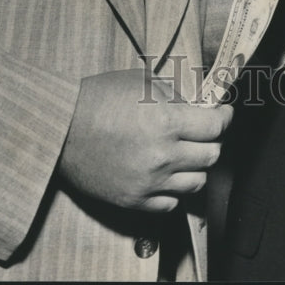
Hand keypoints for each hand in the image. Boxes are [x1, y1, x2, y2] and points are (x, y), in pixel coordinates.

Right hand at [58, 69, 231, 211]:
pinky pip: (170, 204)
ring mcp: (149, 182)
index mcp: (167, 120)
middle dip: (211, 141)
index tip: (223, 114)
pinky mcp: (134, 201)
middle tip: (203, 132)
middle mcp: (163, 155)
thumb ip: (174, 95)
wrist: (60, 127)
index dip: (224, 118)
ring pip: (196, 183)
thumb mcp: (142, 81)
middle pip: (211, 156)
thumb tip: (197, 107)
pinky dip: (173, 190)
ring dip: (195, 167)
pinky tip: (166, 174)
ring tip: (184, 154)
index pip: (215, 127)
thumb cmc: (99, 98)